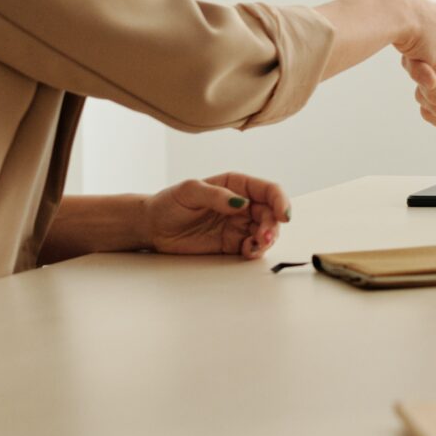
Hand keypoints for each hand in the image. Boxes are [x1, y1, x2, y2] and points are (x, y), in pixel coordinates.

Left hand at [141, 172, 290, 260]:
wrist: (152, 227)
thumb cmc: (169, 203)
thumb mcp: (190, 192)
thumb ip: (217, 195)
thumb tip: (241, 203)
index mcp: (236, 185)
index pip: (268, 190)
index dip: (280, 201)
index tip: (283, 215)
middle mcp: (242, 204)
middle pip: (270, 213)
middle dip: (272, 226)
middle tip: (264, 237)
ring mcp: (238, 224)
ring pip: (265, 231)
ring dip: (267, 239)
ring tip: (256, 246)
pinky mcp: (231, 243)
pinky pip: (252, 247)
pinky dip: (255, 250)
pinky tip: (247, 251)